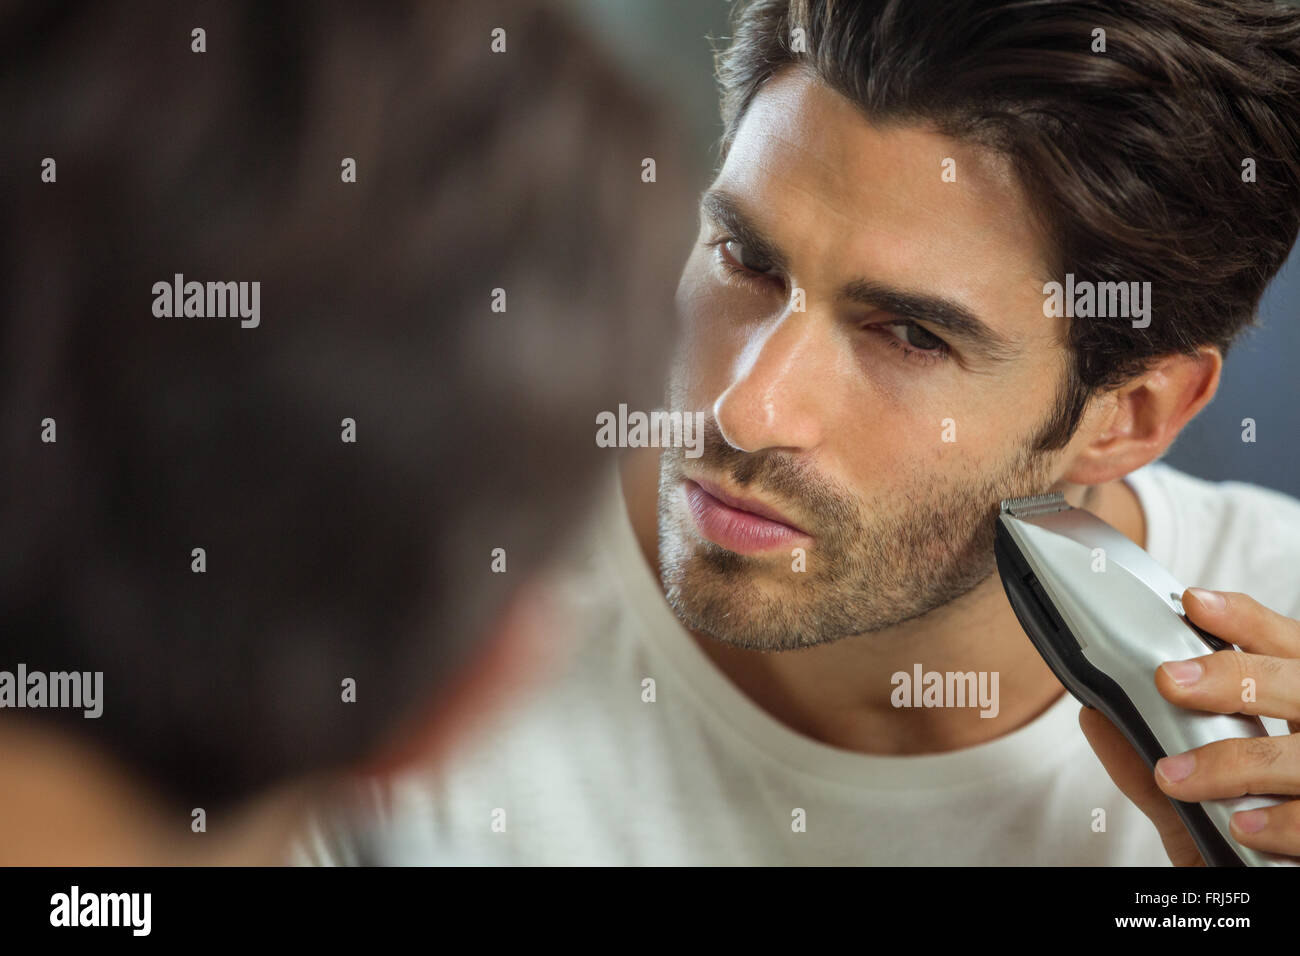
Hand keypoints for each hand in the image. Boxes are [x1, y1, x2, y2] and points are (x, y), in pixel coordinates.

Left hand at [1079, 587, 1299, 864]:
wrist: (1273, 903)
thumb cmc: (1245, 849)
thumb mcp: (1194, 803)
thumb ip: (1153, 763)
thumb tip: (1098, 716)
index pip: (1289, 648)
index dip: (1247, 622)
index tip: (1193, 601)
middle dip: (1236, 677)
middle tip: (1170, 680)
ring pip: (1299, 755)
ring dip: (1234, 761)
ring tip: (1176, 776)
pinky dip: (1279, 822)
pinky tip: (1240, 826)